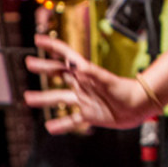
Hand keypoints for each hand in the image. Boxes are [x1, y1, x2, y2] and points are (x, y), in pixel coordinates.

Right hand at [24, 34, 153, 134]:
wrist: (139, 106)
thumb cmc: (127, 91)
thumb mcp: (108, 81)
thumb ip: (92, 73)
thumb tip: (75, 64)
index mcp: (86, 73)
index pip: (65, 57)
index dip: (52, 47)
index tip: (38, 40)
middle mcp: (83, 85)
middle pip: (59, 74)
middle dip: (44, 68)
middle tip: (29, 62)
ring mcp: (85, 100)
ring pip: (60, 98)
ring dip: (44, 98)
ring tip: (28, 98)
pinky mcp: (90, 115)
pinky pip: (72, 120)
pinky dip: (61, 124)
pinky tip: (50, 127)